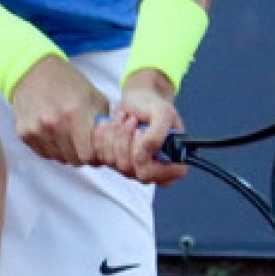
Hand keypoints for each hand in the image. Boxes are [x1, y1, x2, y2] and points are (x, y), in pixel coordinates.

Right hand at [11, 57, 108, 164]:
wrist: (33, 70)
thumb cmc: (68, 82)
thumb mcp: (94, 96)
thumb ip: (106, 123)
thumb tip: (112, 147)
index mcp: (75, 113)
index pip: (89, 155)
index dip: (96, 155)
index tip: (97, 148)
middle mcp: (54, 124)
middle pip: (75, 160)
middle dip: (83, 154)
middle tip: (84, 141)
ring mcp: (36, 130)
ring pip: (59, 159)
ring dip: (67, 152)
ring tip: (69, 134)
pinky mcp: (24, 133)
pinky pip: (44, 153)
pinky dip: (52, 148)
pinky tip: (54, 132)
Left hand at [94, 68, 188, 185]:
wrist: (137, 99)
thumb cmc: (154, 106)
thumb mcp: (163, 114)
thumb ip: (156, 137)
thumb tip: (139, 158)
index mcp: (173, 167)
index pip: (153, 177)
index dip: (142, 157)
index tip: (140, 133)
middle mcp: (153, 173)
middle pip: (128, 168)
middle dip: (126, 139)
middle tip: (132, 120)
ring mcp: (133, 169)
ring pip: (113, 161)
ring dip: (115, 134)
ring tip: (124, 119)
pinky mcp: (115, 162)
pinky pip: (101, 155)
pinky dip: (104, 134)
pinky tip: (113, 123)